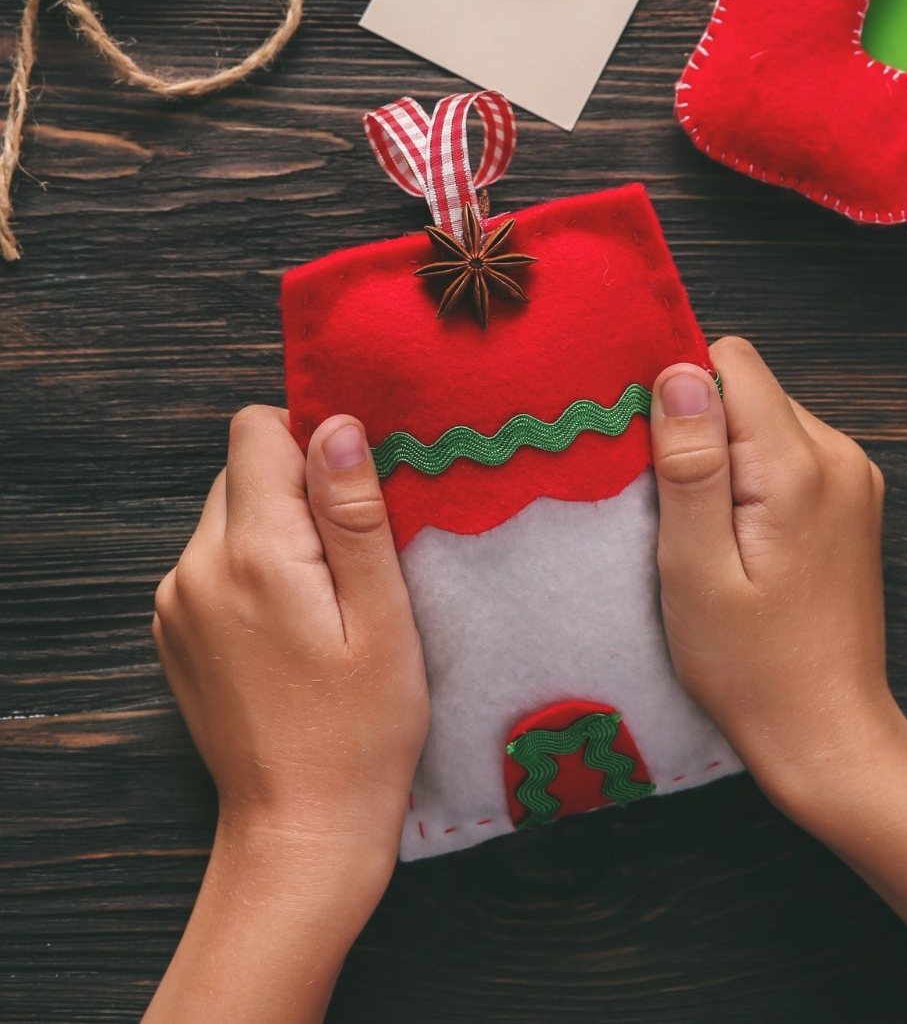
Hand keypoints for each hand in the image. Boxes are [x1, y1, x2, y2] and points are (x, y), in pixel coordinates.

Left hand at [146, 408, 428, 1023]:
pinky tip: (294, 624)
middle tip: (353, 558)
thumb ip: (353, 513)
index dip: (313, 442)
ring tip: (326, 598)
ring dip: (276, 530)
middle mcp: (197, 567)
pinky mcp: (173, 629)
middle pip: (242, 469)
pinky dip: (253, 569)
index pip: (259, 430)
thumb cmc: (361, 732)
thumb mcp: (384, 618)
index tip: (356, 493)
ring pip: (227, 513)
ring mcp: (176, 602)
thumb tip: (335, 424)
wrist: (300, 830)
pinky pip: (213, 560)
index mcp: (254, 554)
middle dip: (298, 491)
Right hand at [650, 339, 906, 1020]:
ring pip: (762, 419)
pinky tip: (732, 537)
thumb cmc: (751, 667)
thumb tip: (679, 372)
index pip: (729, 362)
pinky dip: (749, 479)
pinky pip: (784, 453)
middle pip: (746, 389)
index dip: (676, 393)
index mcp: (798, 465)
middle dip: (697, 432)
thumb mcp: (695, 569)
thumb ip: (690, 464)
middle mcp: (838, 456)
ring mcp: (851, 477)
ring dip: (722, 457)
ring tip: (701, 531)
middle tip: (672, 510)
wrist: (826, 733)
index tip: (649, 455)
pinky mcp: (849, 500)